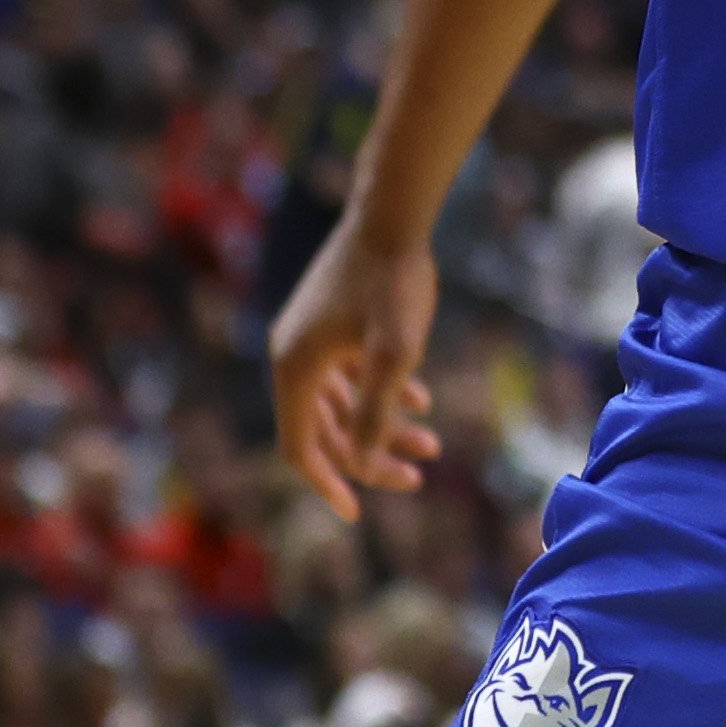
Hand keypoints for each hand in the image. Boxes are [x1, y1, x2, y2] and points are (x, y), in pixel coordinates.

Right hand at [265, 216, 443, 513]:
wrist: (393, 212)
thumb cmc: (393, 281)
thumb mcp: (394, 352)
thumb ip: (376, 411)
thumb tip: (364, 461)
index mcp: (294, 369)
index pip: (300, 447)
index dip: (328, 484)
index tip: (356, 514)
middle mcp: (293, 355)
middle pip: (326, 429)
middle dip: (371, 456)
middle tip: (419, 474)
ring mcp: (311, 335)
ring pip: (344, 401)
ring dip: (383, 425)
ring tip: (432, 443)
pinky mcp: (332, 318)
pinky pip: (350, 372)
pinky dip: (381, 391)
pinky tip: (421, 401)